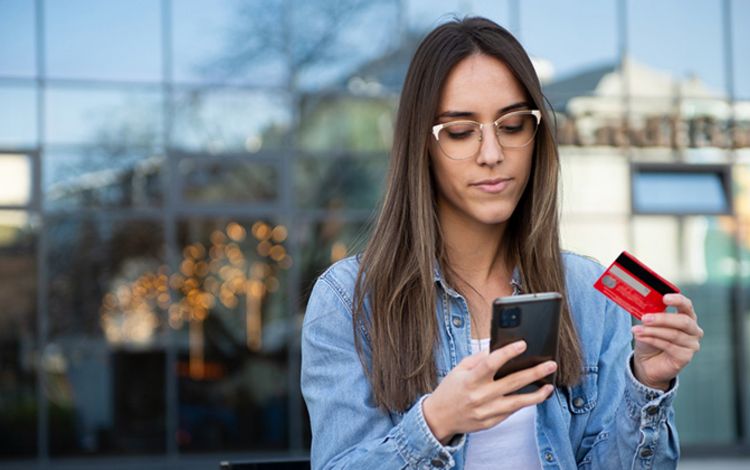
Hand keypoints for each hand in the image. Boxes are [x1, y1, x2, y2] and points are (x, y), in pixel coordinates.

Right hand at [422, 340, 554, 443]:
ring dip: (536, 394)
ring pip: (517, 402)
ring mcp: (486, 411)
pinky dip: (524, 403)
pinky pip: (511, 412)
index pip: (491, 364)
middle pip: (512, 383)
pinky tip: (535, 396)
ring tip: (549, 386)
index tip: (523, 344)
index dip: (507, 353)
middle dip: (534, 372)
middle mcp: (479, 396)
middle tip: (551, 364)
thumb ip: (478, 359)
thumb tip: (499, 349)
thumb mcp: (459, 370)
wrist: (439, 418)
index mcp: (470, 380)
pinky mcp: (490, 422)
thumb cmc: (450, 390)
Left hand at [632, 293, 703, 390]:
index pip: (686, 305)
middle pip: (683, 321)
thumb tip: (645, 303)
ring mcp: (692, 344)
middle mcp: (693, 330)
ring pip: (673, 334)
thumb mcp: (650, 324)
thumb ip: (652, 313)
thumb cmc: (651, 339)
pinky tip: (640, 337)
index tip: (664, 298)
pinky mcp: (685, 357)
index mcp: (687, 316)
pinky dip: (652, 340)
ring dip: (652, 331)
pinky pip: (668, 346)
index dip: (677, 300)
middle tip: (644, 318)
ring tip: (636, 330)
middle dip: (662, 318)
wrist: (647, 362)